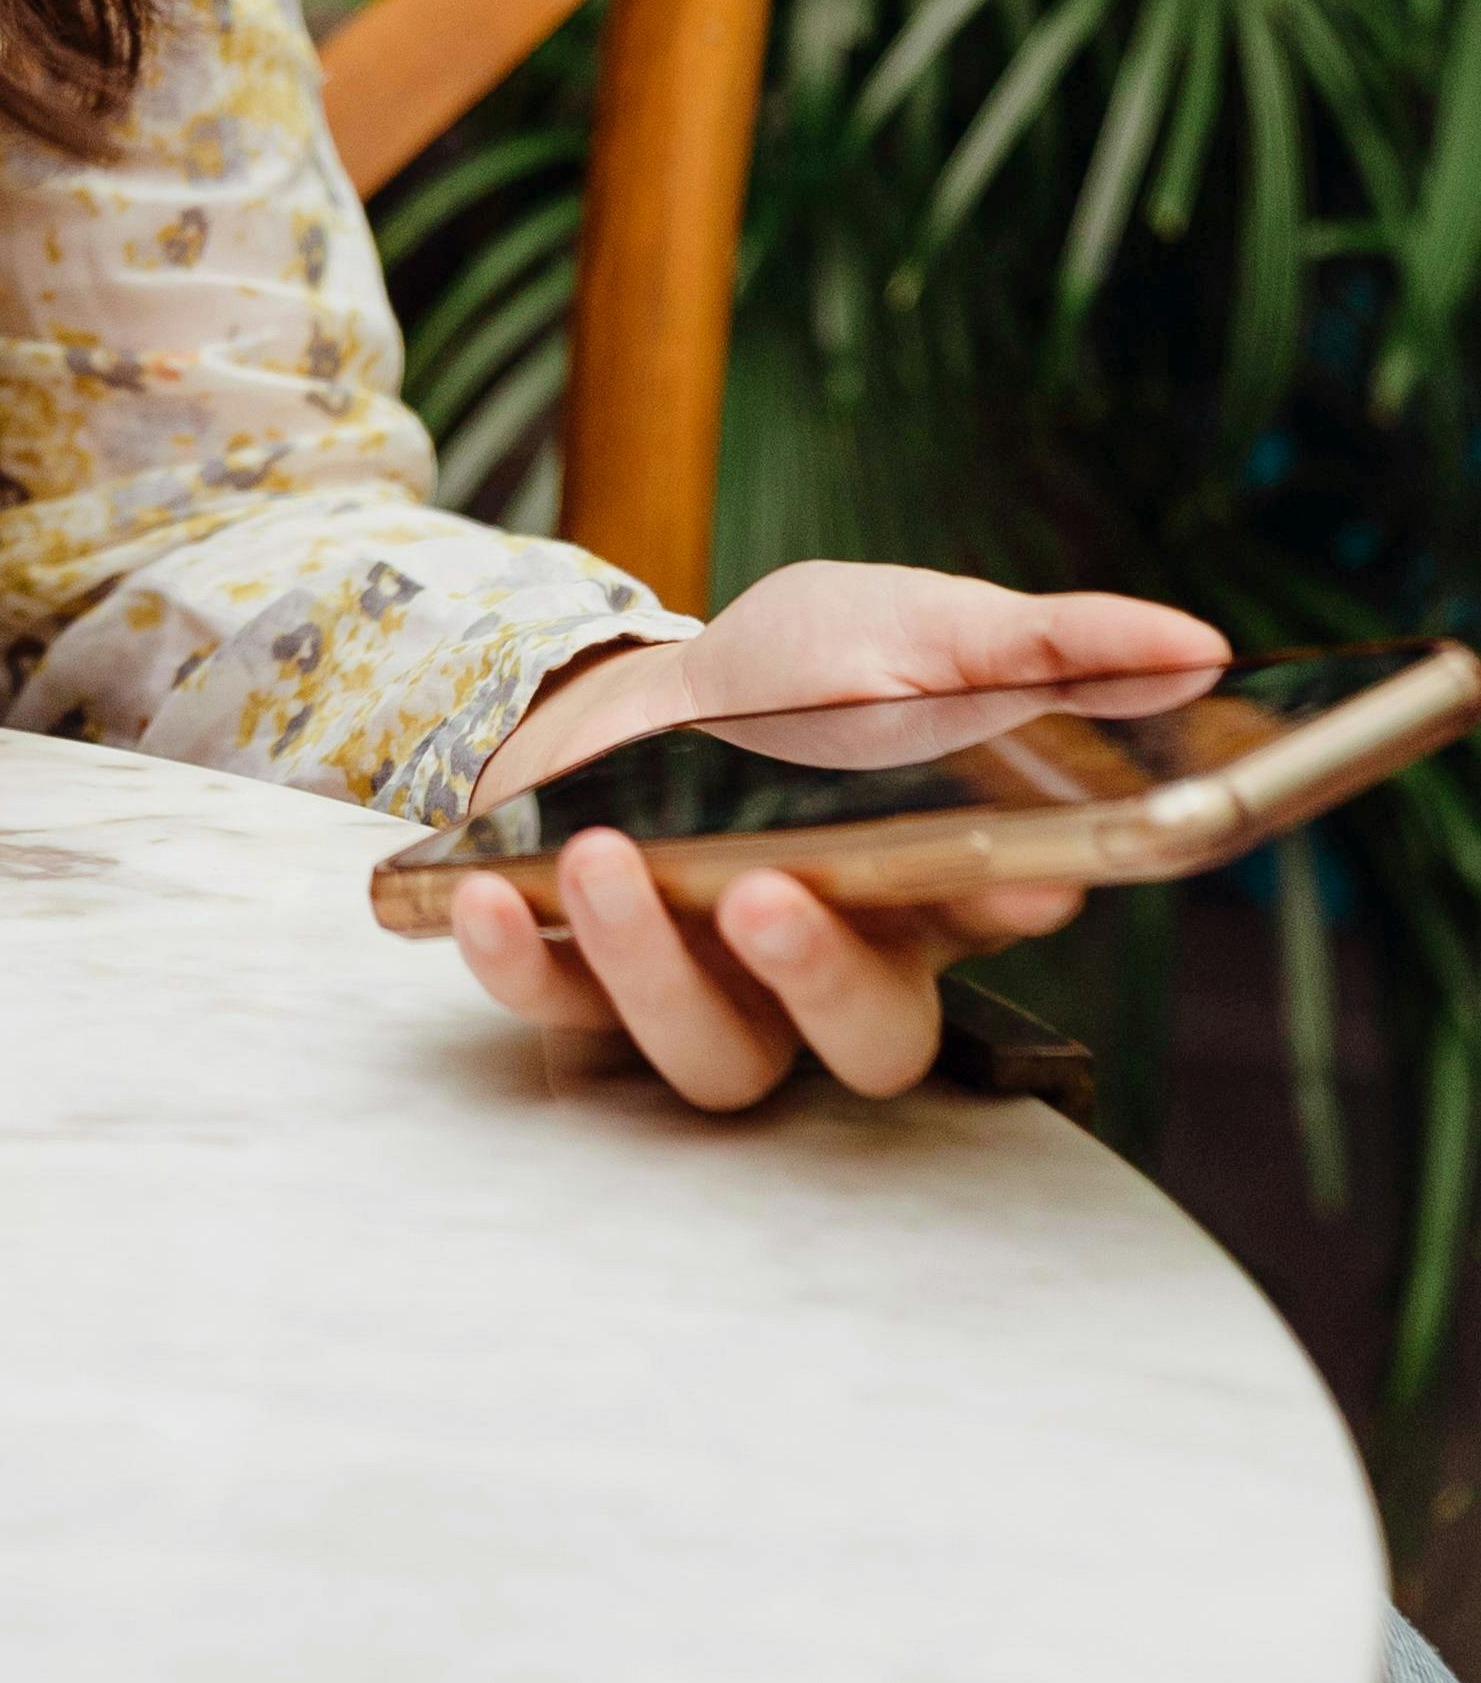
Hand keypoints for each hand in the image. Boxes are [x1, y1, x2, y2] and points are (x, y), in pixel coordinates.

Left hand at [447, 561, 1228, 1110]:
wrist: (617, 702)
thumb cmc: (787, 684)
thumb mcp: (908, 628)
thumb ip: (1043, 645)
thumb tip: (1197, 641)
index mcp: (930, 892)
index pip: (990, 918)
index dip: (1006, 898)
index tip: (1019, 857)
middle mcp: (830, 969)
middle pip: (863, 1038)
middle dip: (819, 976)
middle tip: (766, 892)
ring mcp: (708, 995)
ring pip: (712, 1053)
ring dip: (650, 966)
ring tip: (601, 860)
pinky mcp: (584, 994)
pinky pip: (557, 1021)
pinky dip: (516, 966)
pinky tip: (485, 899)